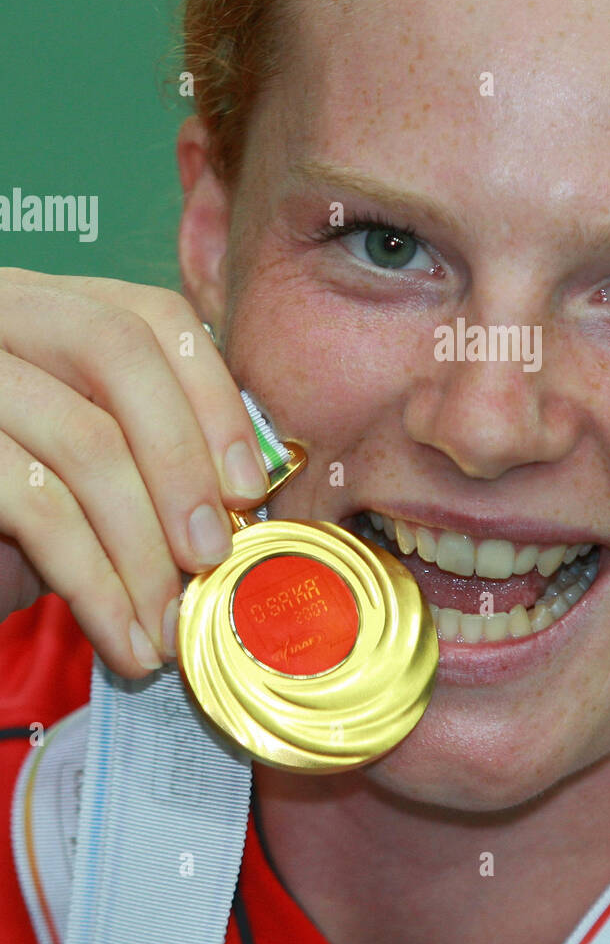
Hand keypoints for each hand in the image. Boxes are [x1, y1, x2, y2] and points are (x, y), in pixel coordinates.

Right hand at [0, 268, 269, 677]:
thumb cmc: (14, 514)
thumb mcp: (89, 459)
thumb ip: (153, 446)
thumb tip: (250, 489)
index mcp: (46, 305)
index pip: (151, 314)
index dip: (213, 395)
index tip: (251, 485)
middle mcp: (0, 317)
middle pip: (117, 354)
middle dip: (183, 461)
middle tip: (215, 556)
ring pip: (83, 441)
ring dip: (144, 549)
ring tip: (171, 623)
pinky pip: (37, 510)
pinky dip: (97, 586)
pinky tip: (125, 638)